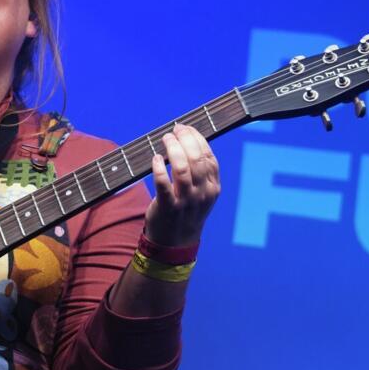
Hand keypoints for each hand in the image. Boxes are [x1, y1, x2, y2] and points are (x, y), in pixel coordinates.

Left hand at [145, 124, 220, 246]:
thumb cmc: (187, 210)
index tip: (185, 128)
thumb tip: (188, 140)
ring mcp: (186, 201)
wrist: (176, 241)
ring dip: (172, 150)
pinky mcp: (168, 207)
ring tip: (165, 139)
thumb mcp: (202, 193)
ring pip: (182, 169)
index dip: (197, 139)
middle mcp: (202, 194)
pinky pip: (163, 184)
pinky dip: (159, 168)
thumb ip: (201, 171)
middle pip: (196, 160)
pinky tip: (155, 158)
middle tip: (173, 131)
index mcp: (213, 187)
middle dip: (185, 140)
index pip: (209, 157)